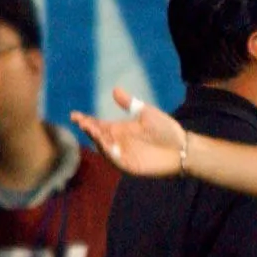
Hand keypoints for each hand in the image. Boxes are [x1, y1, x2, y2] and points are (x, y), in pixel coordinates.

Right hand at [71, 88, 187, 178]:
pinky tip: (104, 142)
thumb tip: (115, 90)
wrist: (182, 147)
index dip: (86, 121)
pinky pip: (115, 160)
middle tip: (81, 121)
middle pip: (98, 136)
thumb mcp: (146, 113)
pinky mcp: (130, 166)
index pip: (98, 125)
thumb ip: (129, 104)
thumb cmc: (165, 130)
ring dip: (96, 139)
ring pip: (104, 148)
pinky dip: (108, 152)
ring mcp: (123, 155)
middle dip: (88, 129)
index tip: (74, 115)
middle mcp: (118, 142)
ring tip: (90, 129)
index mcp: (120, 129)